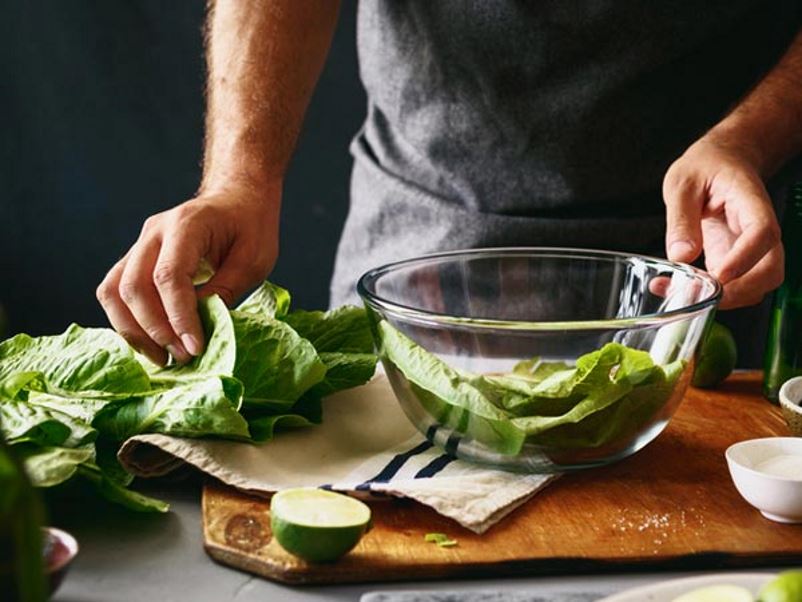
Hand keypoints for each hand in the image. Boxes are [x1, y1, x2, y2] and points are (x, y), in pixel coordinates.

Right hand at [97, 184, 280, 364]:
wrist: (237, 198)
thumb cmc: (250, 226)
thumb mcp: (254, 259)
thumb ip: (227, 289)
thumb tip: (203, 328)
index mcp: (187, 225)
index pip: (169, 276)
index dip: (179, 317)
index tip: (195, 347)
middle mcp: (154, 232)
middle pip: (133, 287)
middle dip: (156, 330)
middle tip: (183, 357)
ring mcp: (140, 244)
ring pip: (114, 292)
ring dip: (134, 331)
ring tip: (163, 358)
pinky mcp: (135, 258)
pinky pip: (115, 292)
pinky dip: (128, 321)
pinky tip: (151, 343)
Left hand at [662, 135, 783, 308]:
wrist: (723, 160)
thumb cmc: (706, 165)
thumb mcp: (682, 182)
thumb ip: (681, 217)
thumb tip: (681, 254)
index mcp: (751, 202)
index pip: (762, 233)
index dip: (745, 258)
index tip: (720, 274)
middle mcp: (759, 229)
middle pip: (770, 270)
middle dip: (740, 291)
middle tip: (699, 295)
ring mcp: (749, 248)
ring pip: (757, 285)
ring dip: (725, 299)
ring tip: (679, 292)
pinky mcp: (736, 259)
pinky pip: (733, 285)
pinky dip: (711, 295)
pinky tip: (676, 287)